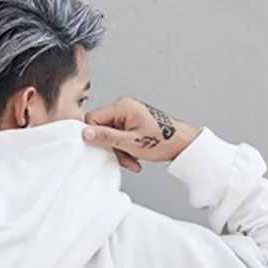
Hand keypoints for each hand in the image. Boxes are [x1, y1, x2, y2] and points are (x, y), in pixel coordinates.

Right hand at [83, 97, 199, 172]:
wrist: (181, 143)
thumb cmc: (163, 141)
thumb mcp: (131, 143)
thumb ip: (106, 137)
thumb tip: (86, 133)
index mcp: (122, 106)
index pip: (93, 118)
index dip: (95, 136)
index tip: (102, 150)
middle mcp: (123, 107)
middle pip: (102, 128)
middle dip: (111, 147)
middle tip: (123, 159)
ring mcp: (127, 114)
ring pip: (111, 135)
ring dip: (119, 151)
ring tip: (132, 160)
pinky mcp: (131, 122)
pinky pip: (119, 136)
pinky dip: (125, 148)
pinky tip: (134, 157)